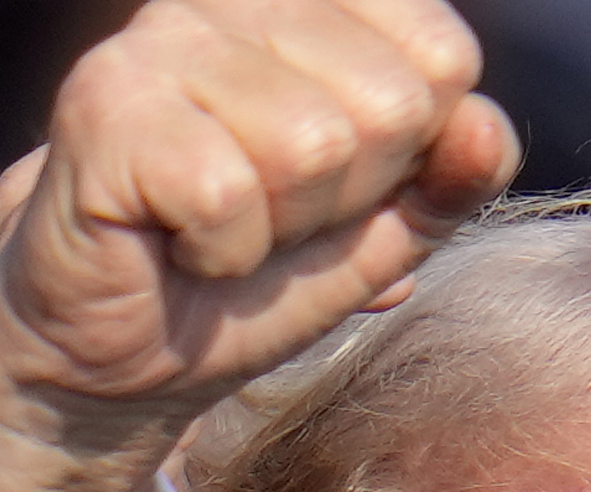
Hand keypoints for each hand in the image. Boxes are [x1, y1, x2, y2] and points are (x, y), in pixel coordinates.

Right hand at [0, 0, 519, 491]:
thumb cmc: (244, 277)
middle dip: (344, 198)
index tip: (331, 192)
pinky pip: (230, 193)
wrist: (116, 358)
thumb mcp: (379, 233)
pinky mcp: (104, 106)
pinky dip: (220, 253)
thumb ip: (450, 179)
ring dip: (278, 228)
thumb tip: (485, 126)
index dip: (405, 158)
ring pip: (315, 143)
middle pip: (388, 103)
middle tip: (267, 222)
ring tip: (221, 235)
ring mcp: (163, 40)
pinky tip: (179, 248)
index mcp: (309, 4)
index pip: (442, 55)